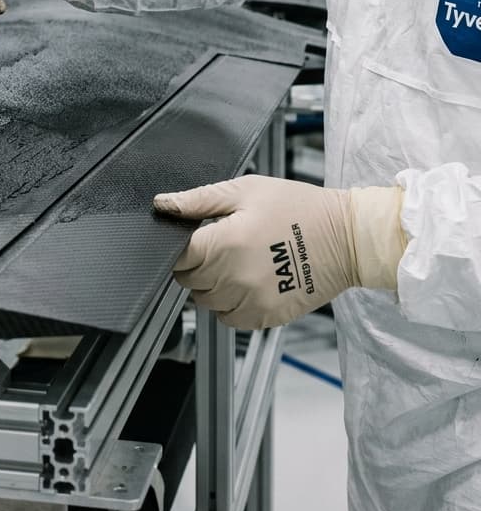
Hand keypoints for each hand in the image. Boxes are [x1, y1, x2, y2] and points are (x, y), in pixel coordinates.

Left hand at [153, 176, 405, 329]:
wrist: (346, 237)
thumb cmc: (297, 207)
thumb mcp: (244, 191)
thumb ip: (198, 200)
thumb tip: (163, 204)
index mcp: (225, 243)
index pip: (177, 257)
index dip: (179, 246)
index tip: (192, 239)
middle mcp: (235, 278)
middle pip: (188, 280)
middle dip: (196, 263)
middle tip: (219, 245)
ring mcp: (251, 301)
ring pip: (205, 302)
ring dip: (211, 285)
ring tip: (235, 262)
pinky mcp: (267, 317)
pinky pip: (229, 319)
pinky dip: (229, 304)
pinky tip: (246, 282)